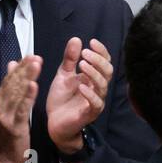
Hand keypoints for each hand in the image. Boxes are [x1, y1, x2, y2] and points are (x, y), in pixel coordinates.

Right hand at [0, 55, 40, 162]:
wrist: (4, 157)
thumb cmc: (9, 131)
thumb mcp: (9, 107)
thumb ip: (11, 86)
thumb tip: (12, 63)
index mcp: (0, 100)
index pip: (10, 79)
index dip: (20, 67)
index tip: (30, 55)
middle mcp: (0, 105)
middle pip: (12, 83)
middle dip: (24, 69)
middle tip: (35, 56)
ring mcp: (5, 115)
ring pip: (16, 93)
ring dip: (27, 77)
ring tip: (36, 65)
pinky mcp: (14, 125)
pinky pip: (21, 109)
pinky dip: (27, 96)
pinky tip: (34, 86)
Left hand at [47, 37, 111, 152]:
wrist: (54, 123)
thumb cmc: (62, 100)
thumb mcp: (63, 75)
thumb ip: (69, 59)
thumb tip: (76, 39)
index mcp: (93, 78)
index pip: (105, 62)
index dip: (101, 52)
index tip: (91, 42)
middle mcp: (98, 88)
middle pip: (107, 71)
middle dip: (98, 60)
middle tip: (85, 53)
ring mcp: (96, 101)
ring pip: (103, 85)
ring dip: (94, 73)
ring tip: (82, 65)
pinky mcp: (90, 113)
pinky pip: (96, 103)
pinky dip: (90, 94)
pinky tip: (82, 85)